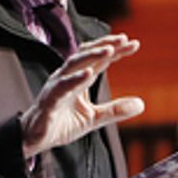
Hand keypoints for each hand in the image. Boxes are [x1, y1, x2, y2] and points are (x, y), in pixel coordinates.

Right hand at [20, 34, 144, 157]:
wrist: (36, 138)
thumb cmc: (61, 123)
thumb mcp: (94, 118)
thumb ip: (115, 110)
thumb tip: (141, 105)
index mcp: (79, 79)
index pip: (100, 60)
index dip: (116, 50)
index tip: (134, 44)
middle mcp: (68, 77)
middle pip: (87, 54)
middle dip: (105, 45)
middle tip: (123, 39)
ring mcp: (58, 86)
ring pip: (74, 64)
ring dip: (92, 55)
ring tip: (109, 50)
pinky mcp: (49, 99)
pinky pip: (62, 86)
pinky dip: (75, 79)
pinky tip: (88, 74)